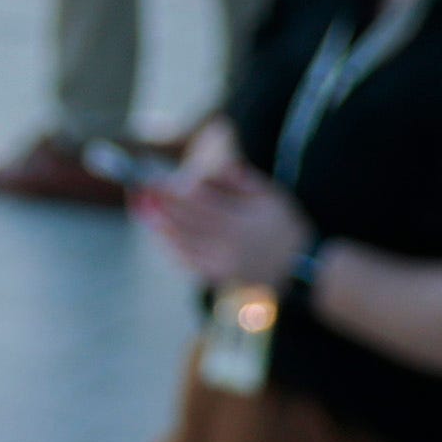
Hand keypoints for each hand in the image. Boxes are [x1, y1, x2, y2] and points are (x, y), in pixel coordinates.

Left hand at [142, 154, 307, 289]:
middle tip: (138, 189)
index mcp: (242, 217)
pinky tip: (160, 233)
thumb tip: (213, 166)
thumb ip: (241, 180)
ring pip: (182, 240)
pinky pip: (188, 260)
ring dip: (158, 223)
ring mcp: (223, 261)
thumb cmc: (285, 225)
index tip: (156, 179)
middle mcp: (230, 240)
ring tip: (141, 207)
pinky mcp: (219, 276)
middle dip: (160, 203)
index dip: (174, 189)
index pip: (199, 200)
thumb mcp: (271, 195)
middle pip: (186, 218)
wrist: (303, 270)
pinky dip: (171, 245)